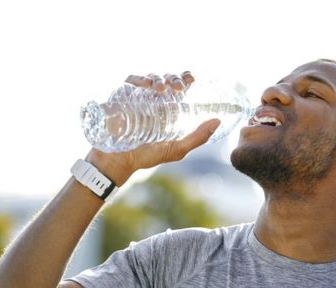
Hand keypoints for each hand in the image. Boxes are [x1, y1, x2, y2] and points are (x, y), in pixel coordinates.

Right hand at [86, 71, 219, 186]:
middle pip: (167, 79)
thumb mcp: (176, 149)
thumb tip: (217, 121)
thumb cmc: (147, 156)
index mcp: (168, 108)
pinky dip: (140, 79)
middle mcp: (154, 99)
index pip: (179, 86)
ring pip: (151, 77)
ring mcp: (138, 97)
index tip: (192, 80)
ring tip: (162, 88)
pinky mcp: (122, 96)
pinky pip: (131, 80)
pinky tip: (147, 86)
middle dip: (174, 78)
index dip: (186, 78)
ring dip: (159, 78)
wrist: (118, 161)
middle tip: (178, 86)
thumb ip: (197, 137)